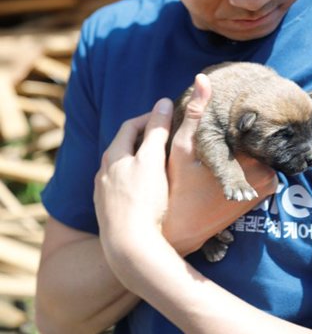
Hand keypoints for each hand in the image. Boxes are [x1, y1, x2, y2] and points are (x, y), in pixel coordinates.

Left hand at [94, 98, 173, 265]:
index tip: (168, 117)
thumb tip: (164, 102)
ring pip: (122, 169)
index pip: (130, 126)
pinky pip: (122, 189)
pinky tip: (149, 192)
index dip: (150, 117)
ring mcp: (103, 195)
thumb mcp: (153, 160)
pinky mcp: (108, 214)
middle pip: (124, 147)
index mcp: (112, 155)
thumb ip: (158, 130)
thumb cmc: (143, 200)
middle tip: (167, 139)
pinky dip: (135, 182)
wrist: (129, 248)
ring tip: (160, 165)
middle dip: (144, 139)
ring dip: (139, 162)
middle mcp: (102, 173)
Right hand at [163, 74, 277, 255]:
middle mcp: (265, 176)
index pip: (255, 127)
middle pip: (257, 140)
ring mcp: (265, 188)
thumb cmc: (178, 187)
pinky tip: (226, 162)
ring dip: (242, 149)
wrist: (181, 229)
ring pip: (256, 153)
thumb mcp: (183, 146)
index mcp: (250, 161)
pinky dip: (244, 162)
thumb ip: (196, 112)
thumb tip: (203, 77)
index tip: (222, 125)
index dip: (236, 120)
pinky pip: (256, 168)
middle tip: (220, 139)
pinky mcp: (260, 195)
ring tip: (221, 149)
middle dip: (240, 135)